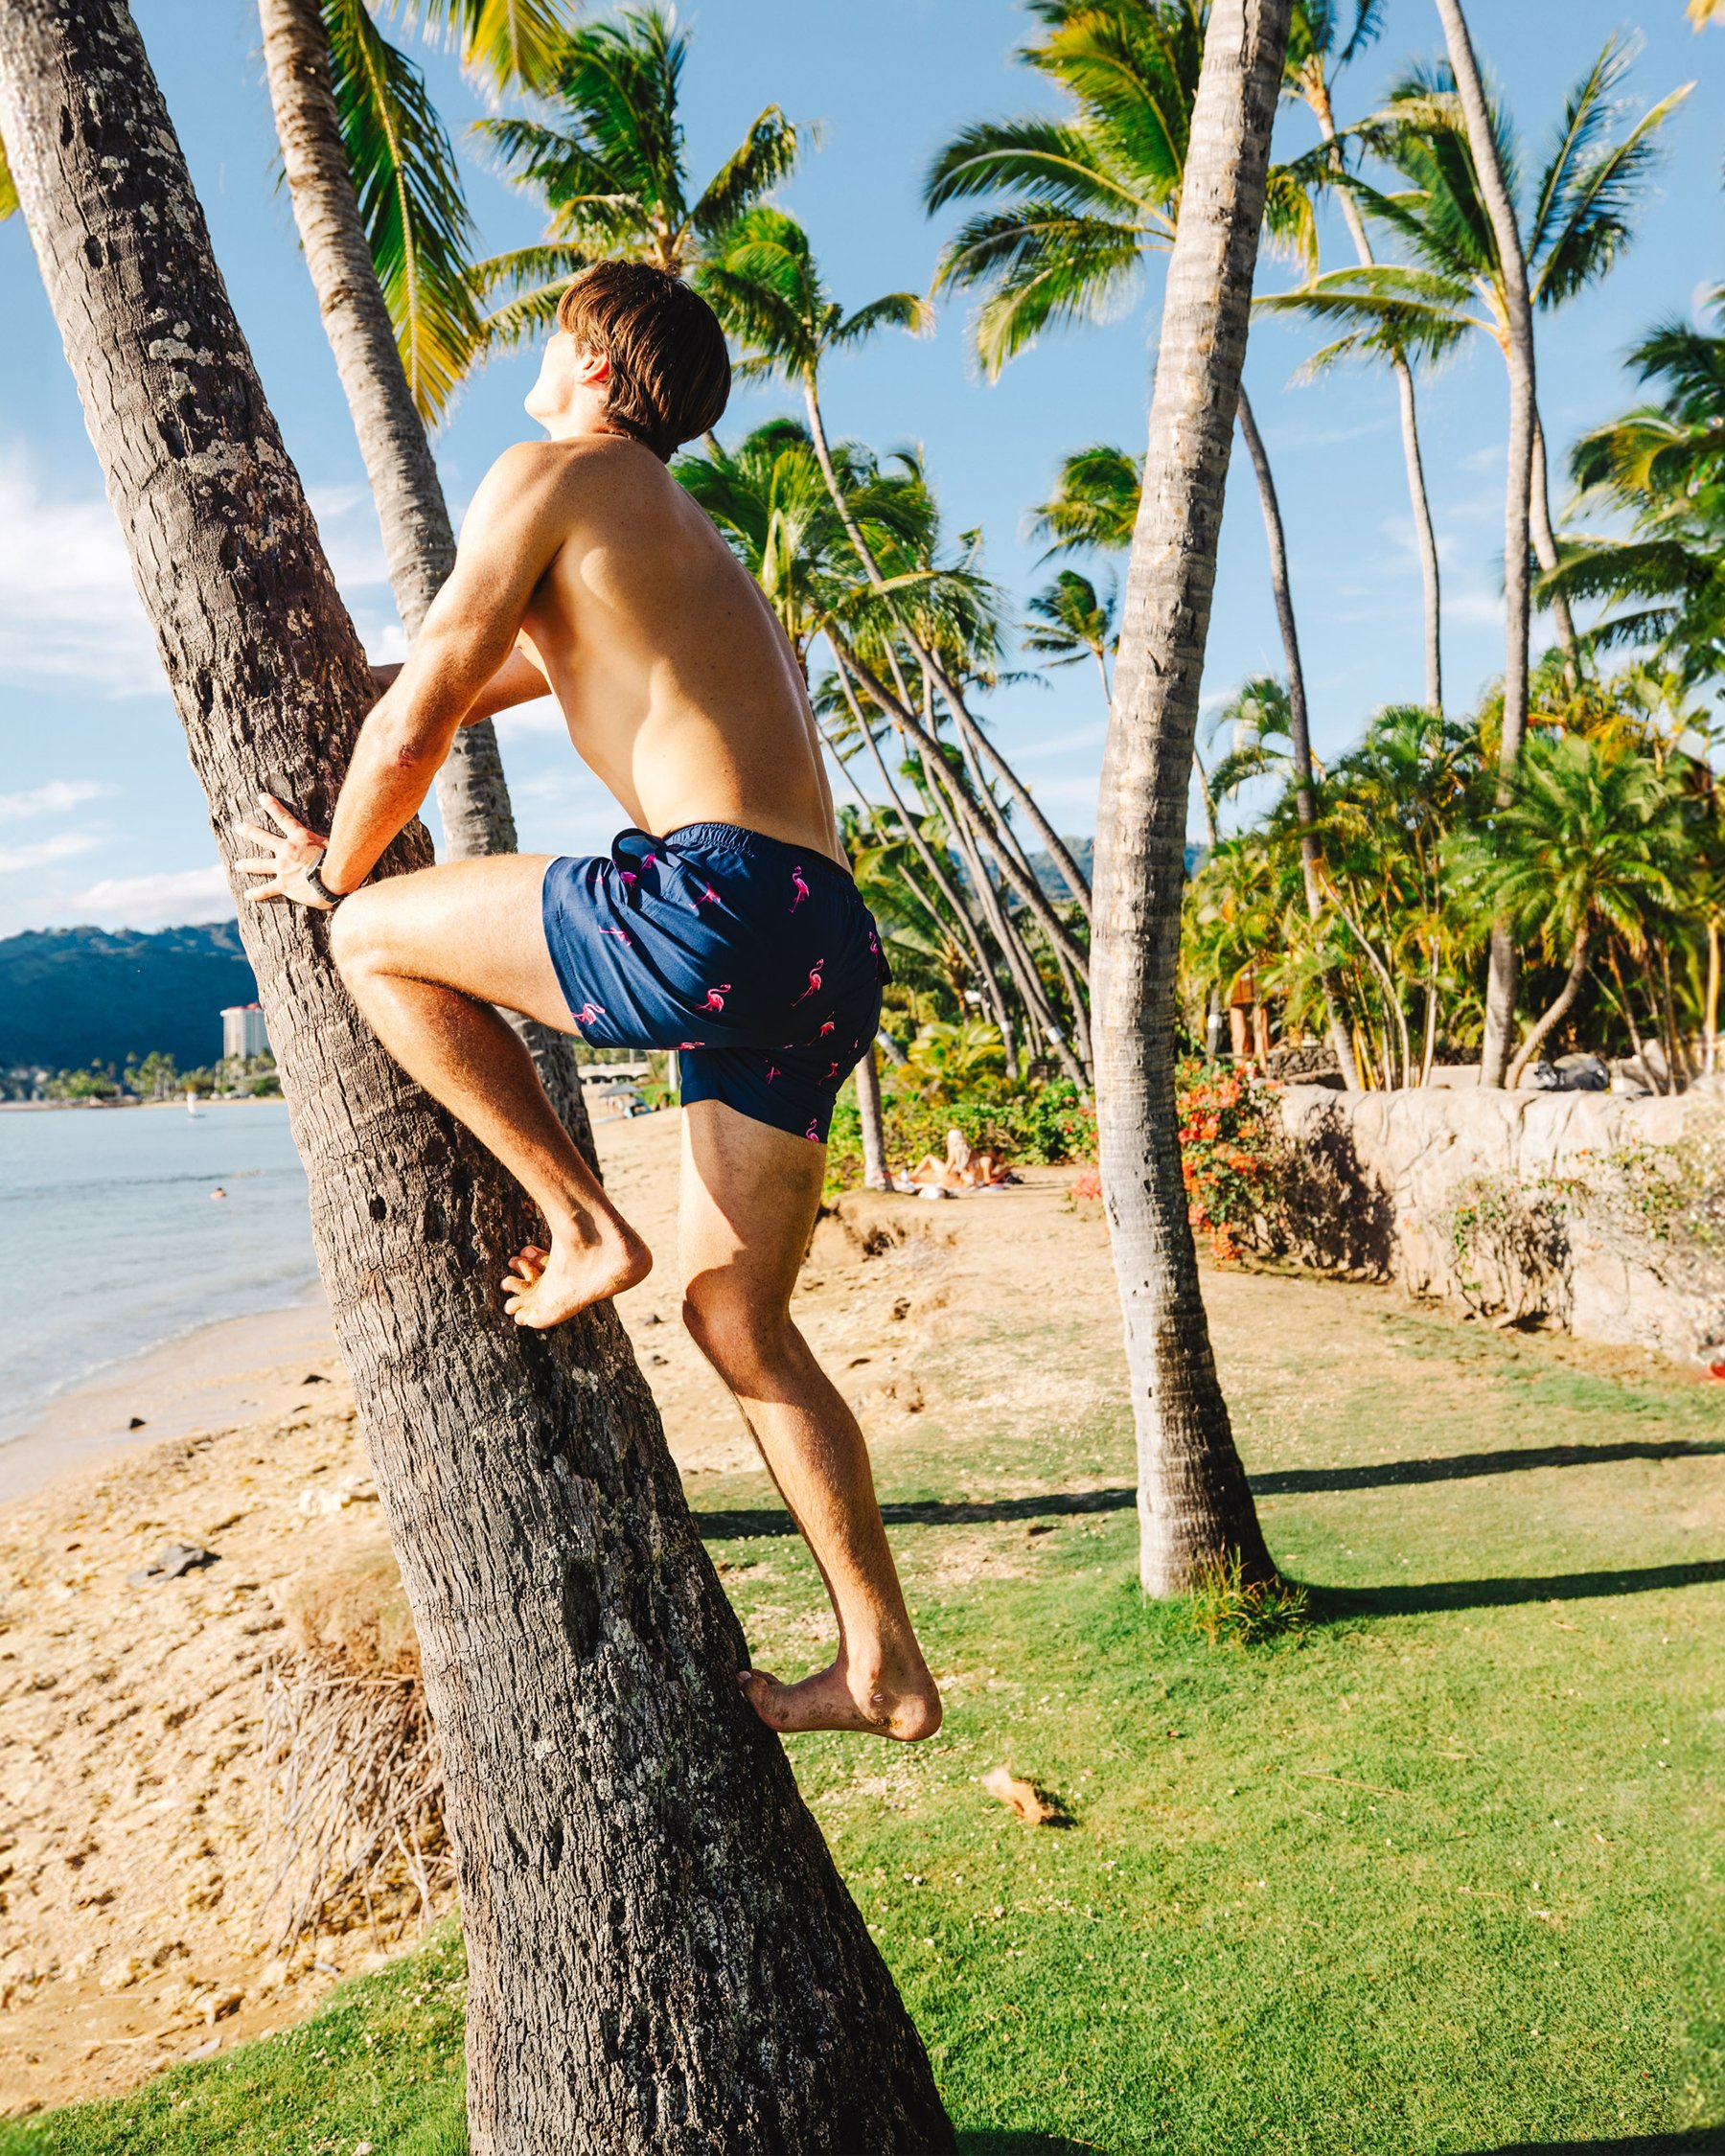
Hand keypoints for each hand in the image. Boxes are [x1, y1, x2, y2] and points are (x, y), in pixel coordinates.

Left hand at [234, 793, 334, 907]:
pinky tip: (247, 895)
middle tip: (238, 827)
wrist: (333, 878)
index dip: (272, 806)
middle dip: (250, 832)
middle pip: (264, 838)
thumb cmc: (339, 859)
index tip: (261, 797)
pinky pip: (267, 890)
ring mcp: (282, 868)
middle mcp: (286, 851)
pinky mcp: (284, 885)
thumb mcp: (335, 842)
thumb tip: (344, 828)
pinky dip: (257, 893)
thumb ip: (330, 838)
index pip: (283, 818)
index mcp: (299, 838)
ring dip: (248, 865)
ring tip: (237, 865)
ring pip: (260, 865)